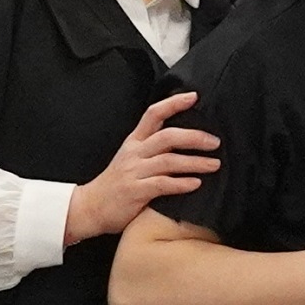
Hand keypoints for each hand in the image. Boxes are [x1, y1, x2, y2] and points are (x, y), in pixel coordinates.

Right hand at [62, 93, 222, 243]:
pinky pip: (162, 184)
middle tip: (215, 142)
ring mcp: (134, 172)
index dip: (174, 103)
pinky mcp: (135, 192)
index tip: (194, 96)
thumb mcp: (130, 159)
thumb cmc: (116, 185)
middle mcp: (134, 153)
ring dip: (195, 162)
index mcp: (134, 142)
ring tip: (214, 165)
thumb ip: (152, 149)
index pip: (153, 114)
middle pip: (167, 136)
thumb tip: (184, 140)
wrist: (89, 208)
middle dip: (194, 137)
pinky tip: (196, 184)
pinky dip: (181, 183)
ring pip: (168, 161)